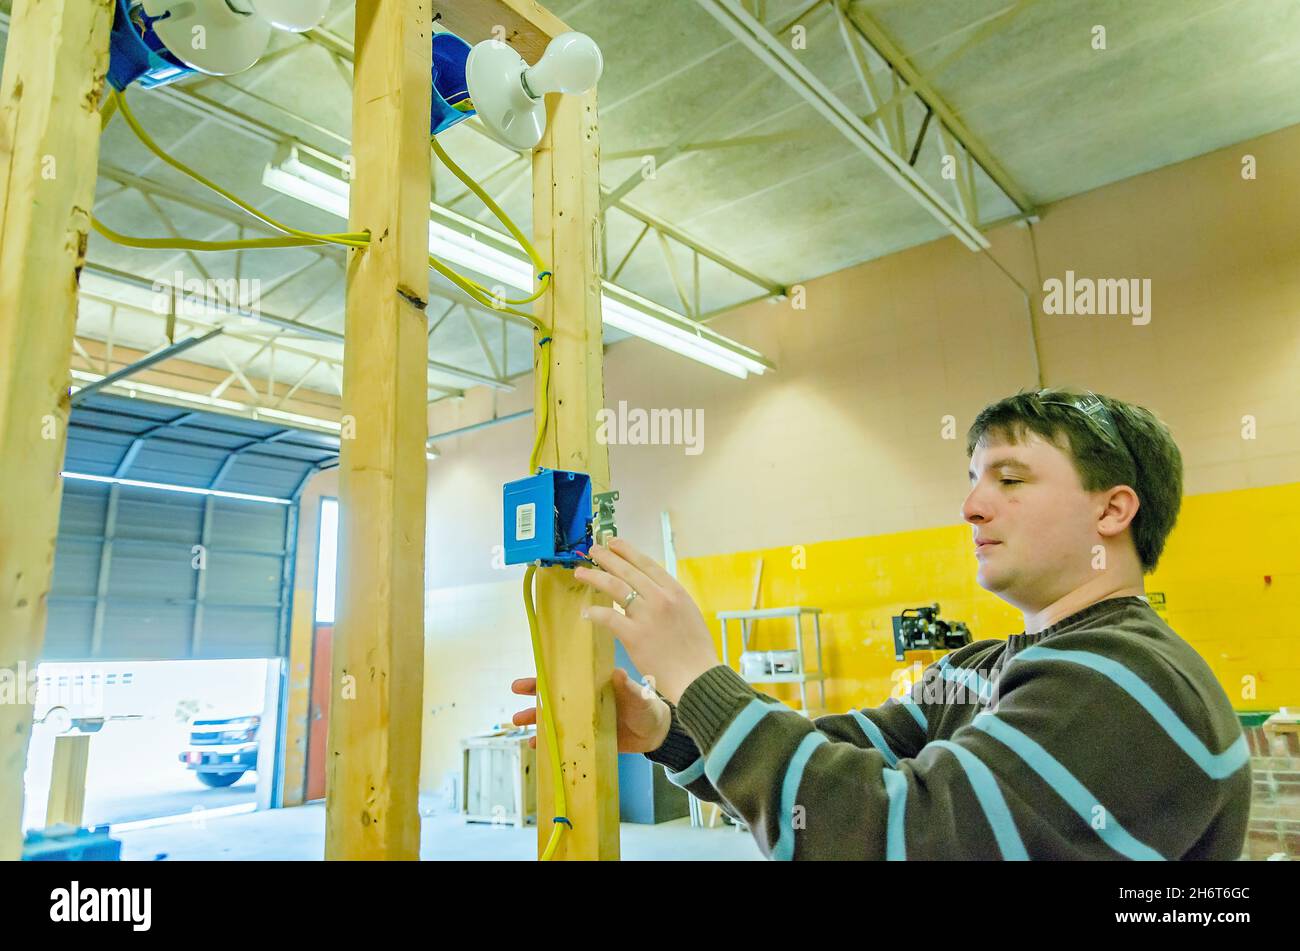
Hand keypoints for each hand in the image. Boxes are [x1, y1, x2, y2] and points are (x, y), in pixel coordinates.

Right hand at [510, 668, 671, 752]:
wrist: (655, 733)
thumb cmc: (647, 707)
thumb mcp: (638, 696)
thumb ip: (628, 687)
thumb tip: (618, 673)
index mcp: (593, 686)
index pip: (565, 678)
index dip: (545, 677)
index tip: (526, 679)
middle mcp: (584, 701)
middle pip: (553, 697)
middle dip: (533, 695)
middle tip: (516, 693)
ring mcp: (583, 721)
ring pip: (554, 719)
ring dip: (536, 720)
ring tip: (518, 723)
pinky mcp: (586, 739)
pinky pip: (563, 740)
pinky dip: (549, 744)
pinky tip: (536, 747)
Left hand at [573, 537, 719, 703]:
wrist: (698, 676)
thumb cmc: (696, 650)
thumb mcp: (688, 614)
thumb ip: (670, 600)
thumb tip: (650, 591)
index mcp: (675, 591)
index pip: (646, 564)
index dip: (628, 551)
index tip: (614, 543)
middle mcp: (660, 598)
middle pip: (627, 571)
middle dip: (607, 557)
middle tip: (593, 549)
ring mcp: (646, 615)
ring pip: (615, 587)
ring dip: (595, 577)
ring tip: (581, 572)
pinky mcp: (634, 635)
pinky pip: (608, 617)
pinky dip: (595, 613)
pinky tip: (586, 612)